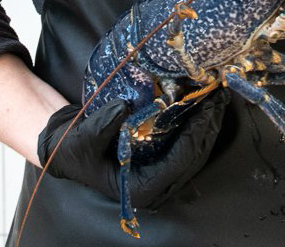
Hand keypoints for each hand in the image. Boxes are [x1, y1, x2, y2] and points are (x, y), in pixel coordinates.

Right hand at [37, 89, 228, 208]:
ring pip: (195, 150)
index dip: (195, 135)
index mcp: (141, 189)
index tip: (205, 108)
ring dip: (207, 122)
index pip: (179, 163)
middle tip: (219, 95)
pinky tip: (203, 100)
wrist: (65, 146)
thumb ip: (102, 127)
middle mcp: (156, 185)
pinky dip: (196, 121)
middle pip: (194, 156)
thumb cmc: (72, 150)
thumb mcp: (81, 141)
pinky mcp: (161, 156)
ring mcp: (161, 171)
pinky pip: (186, 141)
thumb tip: (124, 106)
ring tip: (217, 95)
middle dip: (208, 125)